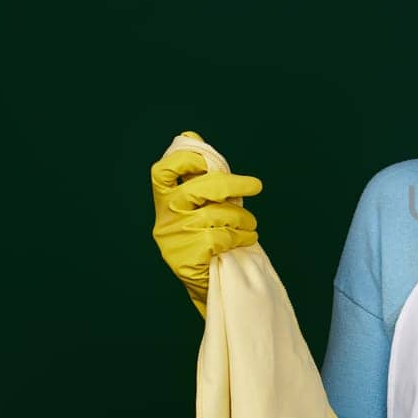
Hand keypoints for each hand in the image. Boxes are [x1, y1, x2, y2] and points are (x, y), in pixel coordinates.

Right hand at [150, 130, 262, 317]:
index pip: (162, 171)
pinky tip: (246, 240)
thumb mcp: (202, 204)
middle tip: (256, 185)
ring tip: (250, 226)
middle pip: (198, 189)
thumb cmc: (209, 234)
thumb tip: (191, 135)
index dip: (184, 160)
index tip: (209, 162)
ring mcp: (174, 239)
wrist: (210, 281)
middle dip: (232, 184)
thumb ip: (199, 175)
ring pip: (217, 215)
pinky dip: (242, 237)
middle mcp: (165, 217)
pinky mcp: (185, 259)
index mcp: (165, 199)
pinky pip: (222, 238)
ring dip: (243, 219)